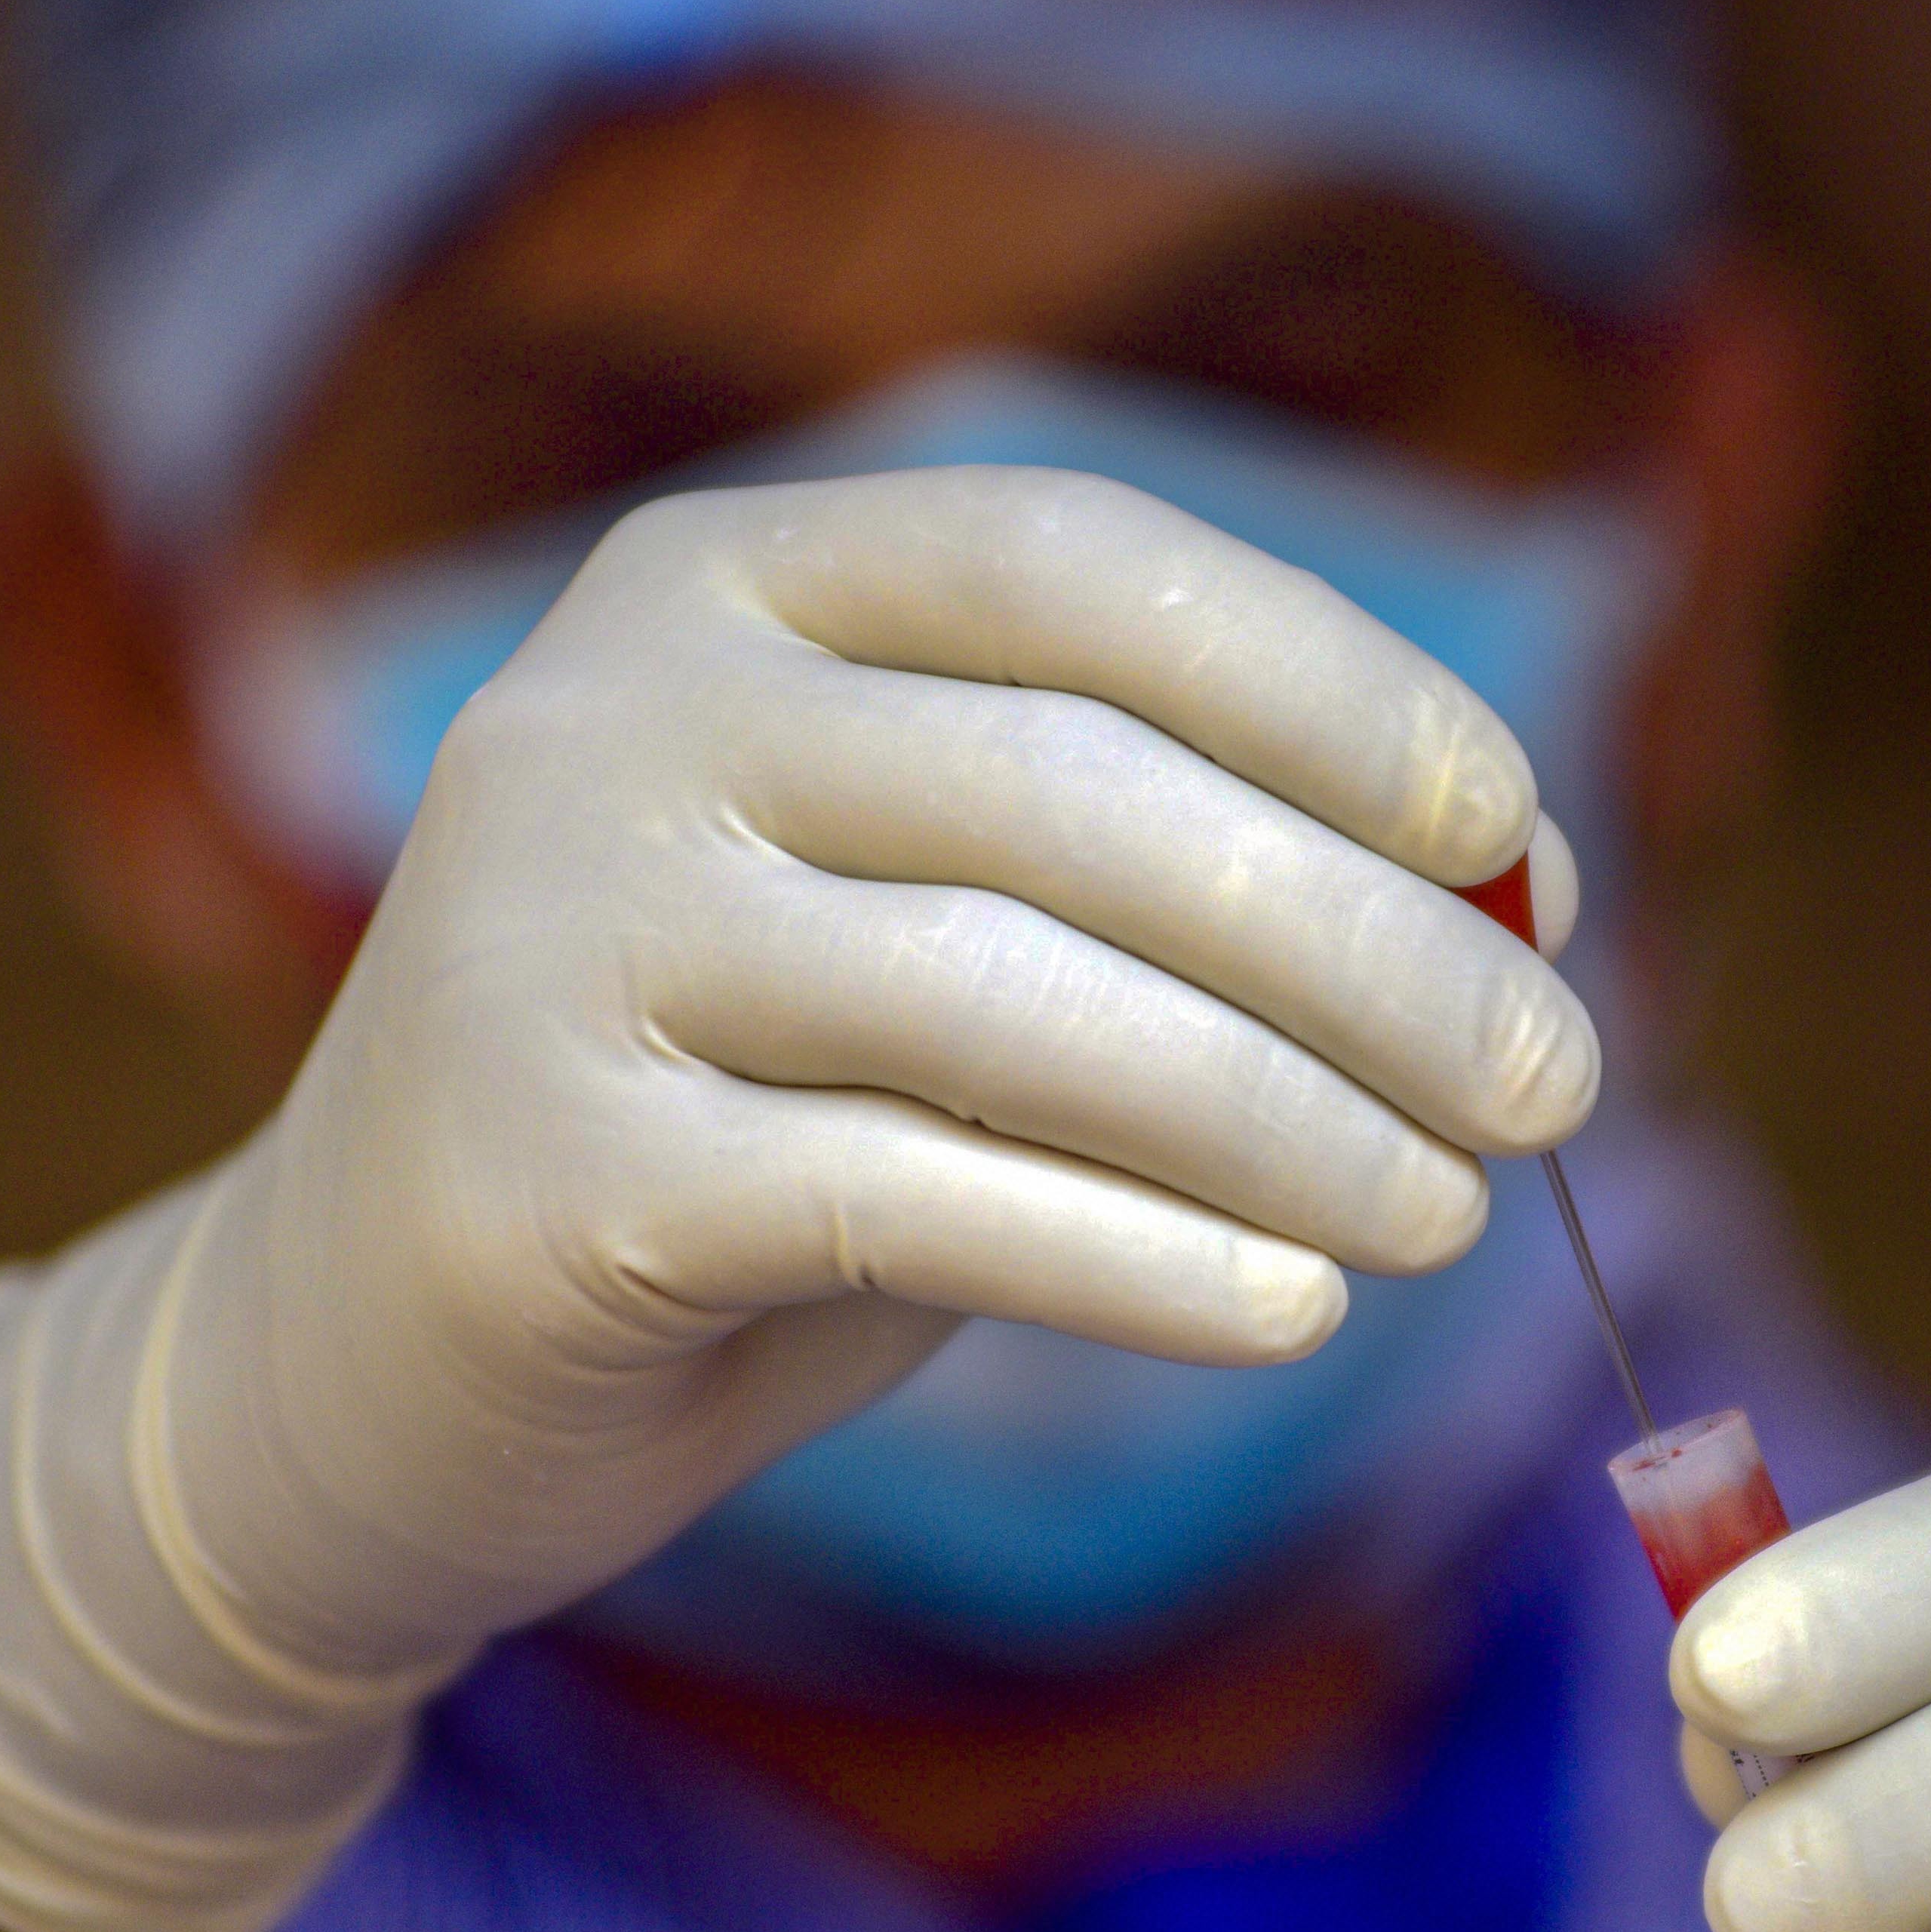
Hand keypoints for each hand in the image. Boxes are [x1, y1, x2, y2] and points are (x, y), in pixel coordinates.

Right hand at [0, 467, 1595, 1931]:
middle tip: (1567, 1083)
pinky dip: (1138, 1262)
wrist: (362, 1366)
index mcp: (720, 586)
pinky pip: (907, 1200)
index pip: (1078, 565)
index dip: (1335, 686)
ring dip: (1292, 1119)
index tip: (1528, 839)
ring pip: (1011, 1003)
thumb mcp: (942, 959)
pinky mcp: (532, 1175)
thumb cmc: (734, 1128)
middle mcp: (609, 713)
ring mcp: (542, 933)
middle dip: (1370, 945)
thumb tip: (1517, 909)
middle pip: (1077, 791)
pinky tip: (1299, 1309)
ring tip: (1462, 1213)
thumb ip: (1159, 902)